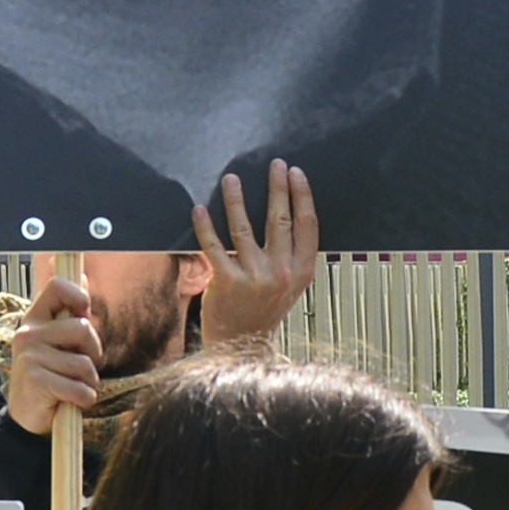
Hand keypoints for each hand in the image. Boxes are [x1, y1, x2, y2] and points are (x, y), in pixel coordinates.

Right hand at [3, 269, 106, 438]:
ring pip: (85, 364)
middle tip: (83, 367)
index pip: (57, 287)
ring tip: (74, 387)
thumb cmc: (50, 375)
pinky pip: (80, 388)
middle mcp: (28, 333)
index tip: (84, 314)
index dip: (79, 296)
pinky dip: (84, 399)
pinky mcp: (36, 381)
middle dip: (93, 352)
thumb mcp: (59, 342)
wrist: (27, 415)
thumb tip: (84, 275)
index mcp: (34, 319)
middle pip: (82, 328)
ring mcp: (30, 357)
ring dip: (89, 382)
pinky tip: (70, 401)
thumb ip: (72, 313)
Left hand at [191, 162, 321, 349]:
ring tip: (231, 178)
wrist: (243, 344)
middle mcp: (282, 272)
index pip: (307, 225)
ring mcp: (255, 277)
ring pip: (244, 228)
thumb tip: (289, 209)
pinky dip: (206, 225)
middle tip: (274, 165)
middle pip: (279, 220)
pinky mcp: (228, 282)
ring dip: (237, 199)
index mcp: (303, 270)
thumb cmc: (265, 308)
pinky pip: (214, 246)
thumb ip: (293, 253)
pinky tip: (200, 209)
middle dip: (277, 188)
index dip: (302, 196)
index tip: (295, 173)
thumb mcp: (292, 283)